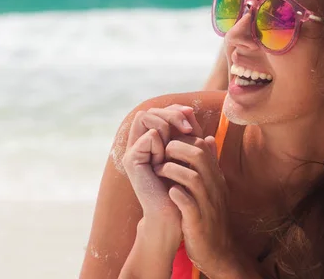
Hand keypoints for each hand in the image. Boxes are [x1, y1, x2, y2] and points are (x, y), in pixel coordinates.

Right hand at [121, 105, 202, 229]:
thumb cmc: (184, 186)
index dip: (174, 110)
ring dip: (164, 127)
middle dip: (171, 114)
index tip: (191, 119)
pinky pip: (149, 137)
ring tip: (173, 148)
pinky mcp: (132, 160)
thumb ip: (190, 132)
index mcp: (151, 140)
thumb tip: (190, 109)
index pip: (159, 111)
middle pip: (149, 109)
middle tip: (188, 129)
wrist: (175, 214)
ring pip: (145, 117)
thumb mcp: (190, 153)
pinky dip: (161, 145)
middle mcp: (139, 143)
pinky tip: (163, 163)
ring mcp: (133, 150)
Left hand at [153, 135, 242, 277]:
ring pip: (193, 178)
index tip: (166, 142)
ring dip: (172, 170)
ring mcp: (207, 204)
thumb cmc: (210, 213)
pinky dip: (177, 195)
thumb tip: (208, 137)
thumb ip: (210, 162)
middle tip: (159, 153)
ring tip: (158, 170)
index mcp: (215, 176)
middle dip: (175, 149)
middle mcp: (213, 186)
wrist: (217, 250)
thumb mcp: (214, 185)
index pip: (201, 145)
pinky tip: (168, 191)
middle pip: (198, 156)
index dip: (182, 138)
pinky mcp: (198, 222)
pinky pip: (189, 204)